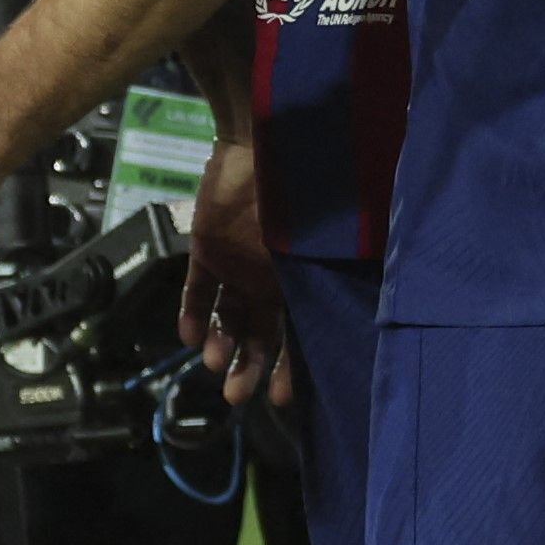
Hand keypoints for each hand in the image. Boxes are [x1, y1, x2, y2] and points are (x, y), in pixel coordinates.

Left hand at [177, 136, 297, 408]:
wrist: (256, 144)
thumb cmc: (297, 193)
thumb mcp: (312, 244)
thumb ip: (319, 280)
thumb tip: (356, 320)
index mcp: (299, 281)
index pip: (298, 335)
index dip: (291, 368)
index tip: (281, 400)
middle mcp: (269, 280)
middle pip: (259, 334)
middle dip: (249, 367)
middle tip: (236, 396)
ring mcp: (236, 265)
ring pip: (227, 316)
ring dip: (221, 343)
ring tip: (213, 363)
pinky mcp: (206, 249)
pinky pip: (198, 289)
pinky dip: (193, 313)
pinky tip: (189, 338)